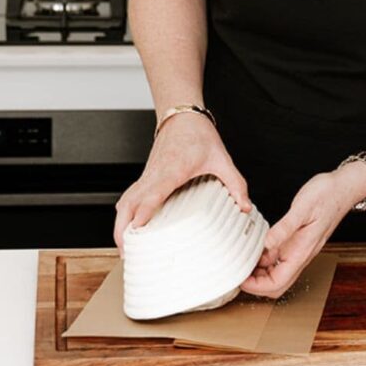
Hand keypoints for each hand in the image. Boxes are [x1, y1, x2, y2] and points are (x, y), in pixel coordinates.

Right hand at [113, 114, 249, 251]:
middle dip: (123, 226)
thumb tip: (244, 205)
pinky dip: (125, 212)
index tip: (138, 226)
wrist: (182, 115)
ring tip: (124, 245)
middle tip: (126, 250)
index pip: (154, 191)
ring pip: (125, 199)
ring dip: (120, 222)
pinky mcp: (146, 176)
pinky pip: (130, 195)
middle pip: (130, 201)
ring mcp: (148, 175)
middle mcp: (156, 173)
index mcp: (174, 169)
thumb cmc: (197, 133)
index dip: (145, 209)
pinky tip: (129, 226)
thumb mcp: (221, 157)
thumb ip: (235, 182)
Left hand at [240, 164, 365, 298]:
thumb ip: (283, 228)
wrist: (344, 187)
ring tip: (244, 259)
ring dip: (260, 272)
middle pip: (277, 284)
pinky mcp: (299, 240)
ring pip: (278, 272)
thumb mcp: (302, 208)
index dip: (256, 287)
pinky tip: (258, 245)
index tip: (240, 279)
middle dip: (256, 284)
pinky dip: (267, 257)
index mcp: (302, 251)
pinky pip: (281, 257)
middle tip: (239, 272)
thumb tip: (265, 244)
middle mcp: (301, 254)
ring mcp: (300, 248)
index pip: (277, 283)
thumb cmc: (327, 195)